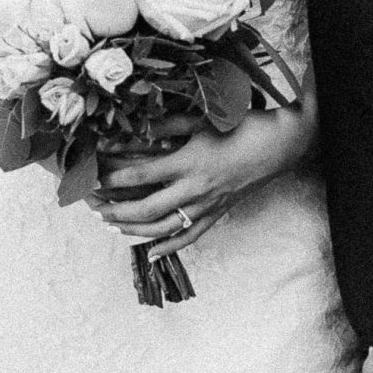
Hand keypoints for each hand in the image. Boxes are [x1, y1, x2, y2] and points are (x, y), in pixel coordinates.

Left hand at [95, 95, 315, 258]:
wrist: (279, 146)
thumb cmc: (241, 126)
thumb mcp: (202, 119)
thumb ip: (168, 124)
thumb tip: (137, 125)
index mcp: (189, 162)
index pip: (141, 175)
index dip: (114, 177)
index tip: (94, 177)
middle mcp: (195, 189)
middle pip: (147, 208)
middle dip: (116, 210)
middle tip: (94, 209)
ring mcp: (207, 205)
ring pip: (164, 228)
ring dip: (135, 231)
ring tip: (112, 227)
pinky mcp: (217, 213)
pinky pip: (190, 236)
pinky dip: (169, 247)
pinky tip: (151, 253)